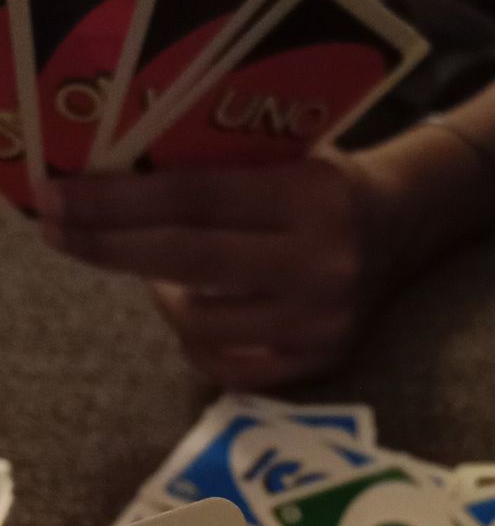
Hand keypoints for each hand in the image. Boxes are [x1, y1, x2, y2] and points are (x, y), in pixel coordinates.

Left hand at [36, 155, 398, 388]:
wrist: (403, 229)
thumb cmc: (325, 184)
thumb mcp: (284, 157)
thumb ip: (217, 173)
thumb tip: (115, 190)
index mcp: (309, 198)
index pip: (196, 199)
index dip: (120, 204)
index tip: (60, 201)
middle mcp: (319, 265)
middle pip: (190, 262)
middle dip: (113, 249)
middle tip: (60, 235)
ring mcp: (320, 324)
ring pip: (202, 325)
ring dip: (162, 297)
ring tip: (156, 272)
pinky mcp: (320, 364)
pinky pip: (229, 368)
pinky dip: (195, 341)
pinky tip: (191, 313)